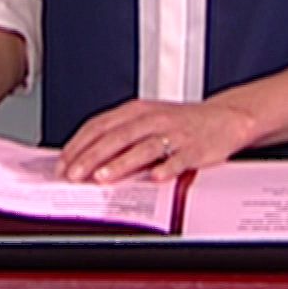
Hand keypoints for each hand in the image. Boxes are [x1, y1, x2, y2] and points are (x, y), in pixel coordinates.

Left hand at [56, 99, 252, 182]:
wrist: (224, 117)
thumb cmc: (180, 123)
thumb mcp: (146, 121)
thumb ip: (119, 135)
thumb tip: (85, 157)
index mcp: (136, 110)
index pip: (100, 125)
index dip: (79, 144)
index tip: (63, 162)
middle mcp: (153, 118)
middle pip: (116, 136)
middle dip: (91, 156)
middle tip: (74, 174)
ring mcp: (173, 133)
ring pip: (142, 147)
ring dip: (121, 163)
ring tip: (103, 176)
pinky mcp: (194, 148)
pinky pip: (178, 159)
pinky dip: (166, 168)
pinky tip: (154, 178)